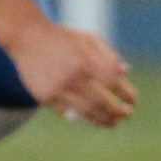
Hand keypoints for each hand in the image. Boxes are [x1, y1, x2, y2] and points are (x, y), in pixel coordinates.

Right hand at [1, 19, 136, 126]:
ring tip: (114, 123)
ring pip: (85, 111)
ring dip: (103, 120)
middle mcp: (71, 75)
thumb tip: (125, 73)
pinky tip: (94, 118)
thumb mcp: (88, 38)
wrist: (27, 37)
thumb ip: (107, 54)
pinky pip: (68, 112)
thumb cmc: (63, 38)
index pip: (112, 81)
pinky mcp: (45, 97)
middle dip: (118, 111)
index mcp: (85, 58)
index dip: (126, 92)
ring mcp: (57, 88)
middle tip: (127, 114)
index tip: (133, 99)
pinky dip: (83, 117)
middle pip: (101, 101)